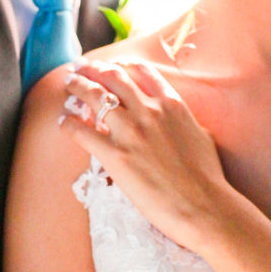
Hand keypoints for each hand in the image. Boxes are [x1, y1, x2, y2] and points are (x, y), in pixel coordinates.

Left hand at [59, 58, 230, 249]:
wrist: (203, 206)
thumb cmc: (207, 178)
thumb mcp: (202, 137)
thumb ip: (187, 123)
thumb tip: (184, 122)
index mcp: (172, 105)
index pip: (142, 72)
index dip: (122, 65)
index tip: (111, 65)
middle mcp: (149, 111)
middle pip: (112, 78)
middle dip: (93, 69)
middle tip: (81, 68)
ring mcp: (130, 131)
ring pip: (94, 97)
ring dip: (77, 87)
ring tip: (68, 83)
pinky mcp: (115, 155)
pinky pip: (82, 131)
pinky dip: (69, 123)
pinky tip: (63, 121)